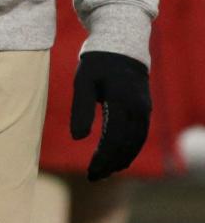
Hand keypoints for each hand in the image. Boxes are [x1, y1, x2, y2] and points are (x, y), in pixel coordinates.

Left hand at [70, 51, 150, 180]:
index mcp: (121, 101)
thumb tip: (78, 139)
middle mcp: (137, 108)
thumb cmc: (97, 63)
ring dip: (121, 160)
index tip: (90, 172)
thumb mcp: (83, 81)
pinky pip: (139, 135)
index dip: (102, 158)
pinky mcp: (144, 109)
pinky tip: (116, 158)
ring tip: (103, 172)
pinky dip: (129, 149)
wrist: (121, 46)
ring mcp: (144, 109)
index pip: (113, 139)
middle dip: (110, 164)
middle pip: (127, 145)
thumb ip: (81, 108)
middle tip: (93, 177)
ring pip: (136, 143)